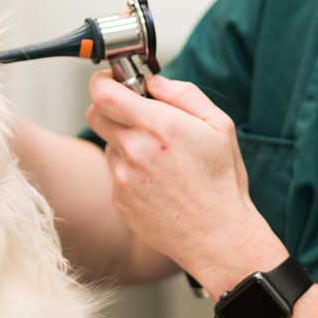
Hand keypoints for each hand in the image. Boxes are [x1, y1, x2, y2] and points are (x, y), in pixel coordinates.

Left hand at [84, 72, 286, 294]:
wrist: (217, 236)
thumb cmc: (221, 181)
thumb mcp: (218, 126)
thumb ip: (183, 94)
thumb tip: (152, 82)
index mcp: (159, 127)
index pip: (103, 93)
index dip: (104, 81)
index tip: (113, 81)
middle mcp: (135, 151)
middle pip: (96, 114)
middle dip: (112, 108)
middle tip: (137, 115)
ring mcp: (123, 178)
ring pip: (109, 144)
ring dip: (125, 142)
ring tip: (161, 159)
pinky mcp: (118, 200)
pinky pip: (115, 172)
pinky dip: (130, 170)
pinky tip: (158, 182)